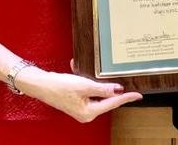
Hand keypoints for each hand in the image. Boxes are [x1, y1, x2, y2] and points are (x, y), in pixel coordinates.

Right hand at [18, 67, 141, 122]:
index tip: (138, 94)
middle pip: (105, 99)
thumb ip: (103, 89)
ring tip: (94, 71)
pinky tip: (78, 66)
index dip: (126, 97)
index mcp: (89, 112)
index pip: (113, 103)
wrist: (39, 84)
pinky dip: (83, 78)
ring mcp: (80, 106)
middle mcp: (86, 112)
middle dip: (108, 86)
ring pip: (95, 92)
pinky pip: (85, 88)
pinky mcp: (75, 99)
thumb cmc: (59, 86)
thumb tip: (118, 90)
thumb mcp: (84, 86)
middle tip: (120, 78)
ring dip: (94, 80)